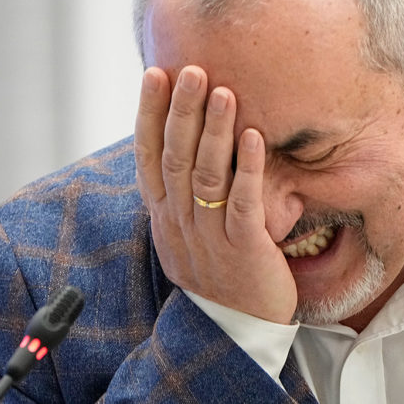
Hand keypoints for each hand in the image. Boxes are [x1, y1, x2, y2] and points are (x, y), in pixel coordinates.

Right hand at [134, 65, 296, 323]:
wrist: (235, 332)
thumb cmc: (217, 275)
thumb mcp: (185, 237)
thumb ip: (180, 198)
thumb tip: (179, 151)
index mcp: (165, 218)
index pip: (149, 158)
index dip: (150, 115)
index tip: (155, 75)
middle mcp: (181, 224)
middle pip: (176, 158)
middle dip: (182, 112)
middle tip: (193, 70)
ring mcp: (211, 237)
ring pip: (207, 176)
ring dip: (215, 131)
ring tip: (224, 92)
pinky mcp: (245, 249)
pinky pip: (244, 204)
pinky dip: (248, 168)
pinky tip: (254, 136)